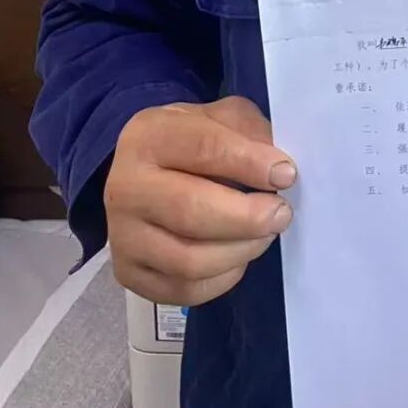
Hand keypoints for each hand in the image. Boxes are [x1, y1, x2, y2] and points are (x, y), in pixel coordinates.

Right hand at [105, 95, 296, 306]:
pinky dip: (222, 278)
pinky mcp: (128, 274)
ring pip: (188, 260)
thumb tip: (278, 171)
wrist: (145, 174)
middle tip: (281, 214)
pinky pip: (184, 290)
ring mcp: (121, 235)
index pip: (204, 148)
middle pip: (190, 211)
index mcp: (148, 136)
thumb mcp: (222, 117)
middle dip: (248, 217)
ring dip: (240, 251)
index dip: (250, 163)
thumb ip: (250, 132)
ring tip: (264, 234)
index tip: (286, 175)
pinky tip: (238, 256)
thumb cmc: (193, 143)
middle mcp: (126, 186)